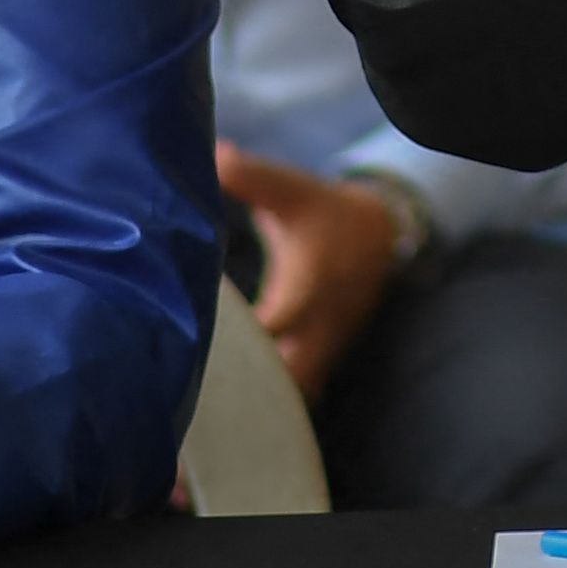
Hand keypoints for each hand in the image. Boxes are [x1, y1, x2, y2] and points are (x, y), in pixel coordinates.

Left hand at [217, 142, 406, 394]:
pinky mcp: (320, 362)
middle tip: (187, 382)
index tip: (196, 339)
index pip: (274, 323)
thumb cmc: (322, 211)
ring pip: (288, 394)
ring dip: (251, 401)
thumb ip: (251, 177)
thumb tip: (213, 155)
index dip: (238, 337)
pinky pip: (294, 396)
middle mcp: (318, 326)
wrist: (379, 235)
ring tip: (199, 408)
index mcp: (308, 285)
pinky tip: (227, 412)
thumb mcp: (291, 189)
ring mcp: (323, 350)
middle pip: (281, 375)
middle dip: (240, 385)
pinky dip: (266, 406)